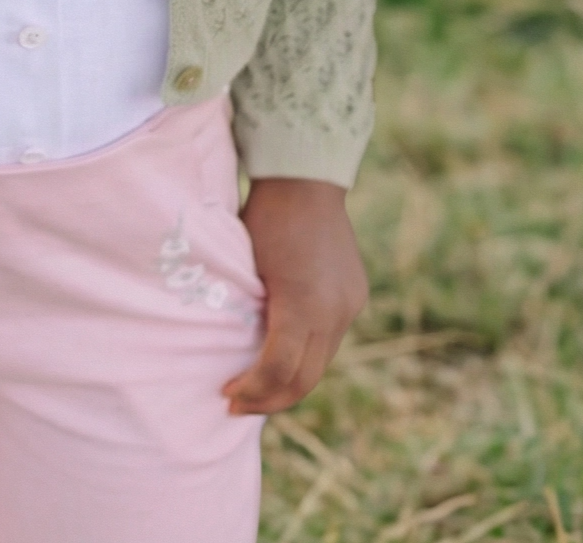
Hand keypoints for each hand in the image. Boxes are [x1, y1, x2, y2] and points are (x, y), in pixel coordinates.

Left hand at [222, 177, 367, 414]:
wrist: (305, 177)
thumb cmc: (263, 216)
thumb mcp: (245, 268)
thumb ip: (248, 313)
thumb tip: (234, 353)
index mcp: (302, 305)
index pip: (278, 371)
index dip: (251, 391)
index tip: (226, 395)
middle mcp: (333, 312)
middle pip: (305, 379)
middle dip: (270, 399)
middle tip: (239, 405)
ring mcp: (349, 305)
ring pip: (321, 363)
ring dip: (291, 380)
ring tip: (260, 387)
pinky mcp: (356, 296)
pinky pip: (331, 338)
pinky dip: (307, 354)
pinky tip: (285, 354)